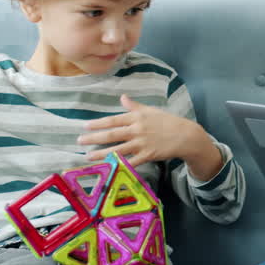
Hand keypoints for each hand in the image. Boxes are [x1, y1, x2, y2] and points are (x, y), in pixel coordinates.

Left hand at [77, 95, 219, 173]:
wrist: (185, 135)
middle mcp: (137, 130)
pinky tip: (110, 168)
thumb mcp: (150, 110)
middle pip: (112, 134)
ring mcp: (142, 143)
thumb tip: (122, 97)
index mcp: (137, 117)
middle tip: (80, 141)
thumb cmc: (167, 121)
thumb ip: (134, 106)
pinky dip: (120, 165)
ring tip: (88, 156)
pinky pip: (131, 161)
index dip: (98, 123)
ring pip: (118, 149)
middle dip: (94, 138)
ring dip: (102, 153)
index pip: (113, 120)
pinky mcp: (148, 155)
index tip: (85, 126)